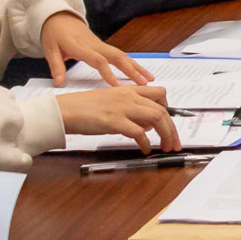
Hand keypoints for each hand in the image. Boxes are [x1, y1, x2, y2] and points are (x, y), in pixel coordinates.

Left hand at [41, 10, 153, 86]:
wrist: (58, 16)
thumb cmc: (53, 33)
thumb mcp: (49, 49)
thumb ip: (56, 66)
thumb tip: (59, 83)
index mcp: (80, 47)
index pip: (98, 61)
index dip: (108, 74)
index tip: (118, 87)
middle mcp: (94, 45)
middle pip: (116, 57)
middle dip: (132, 70)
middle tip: (144, 84)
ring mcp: (100, 44)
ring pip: (122, 55)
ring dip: (136, 67)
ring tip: (149, 79)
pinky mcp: (103, 45)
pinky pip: (120, 54)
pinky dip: (132, 63)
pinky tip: (141, 71)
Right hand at [59, 85, 180, 153]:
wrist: (66, 110)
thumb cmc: (84, 107)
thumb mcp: (111, 102)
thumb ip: (130, 110)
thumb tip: (146, 125)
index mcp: (128, 90)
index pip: (159, 93)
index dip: (169, 108)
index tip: (170, 121)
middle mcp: (128, 97)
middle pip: (162, 109)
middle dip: (172, 128)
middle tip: (174, 142)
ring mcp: (122, 108)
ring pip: (156, 118)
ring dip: (166, 134)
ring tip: (165, 147)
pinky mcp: (114, 121)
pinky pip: (139, 132)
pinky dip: (146, 142)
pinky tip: (145, 149)